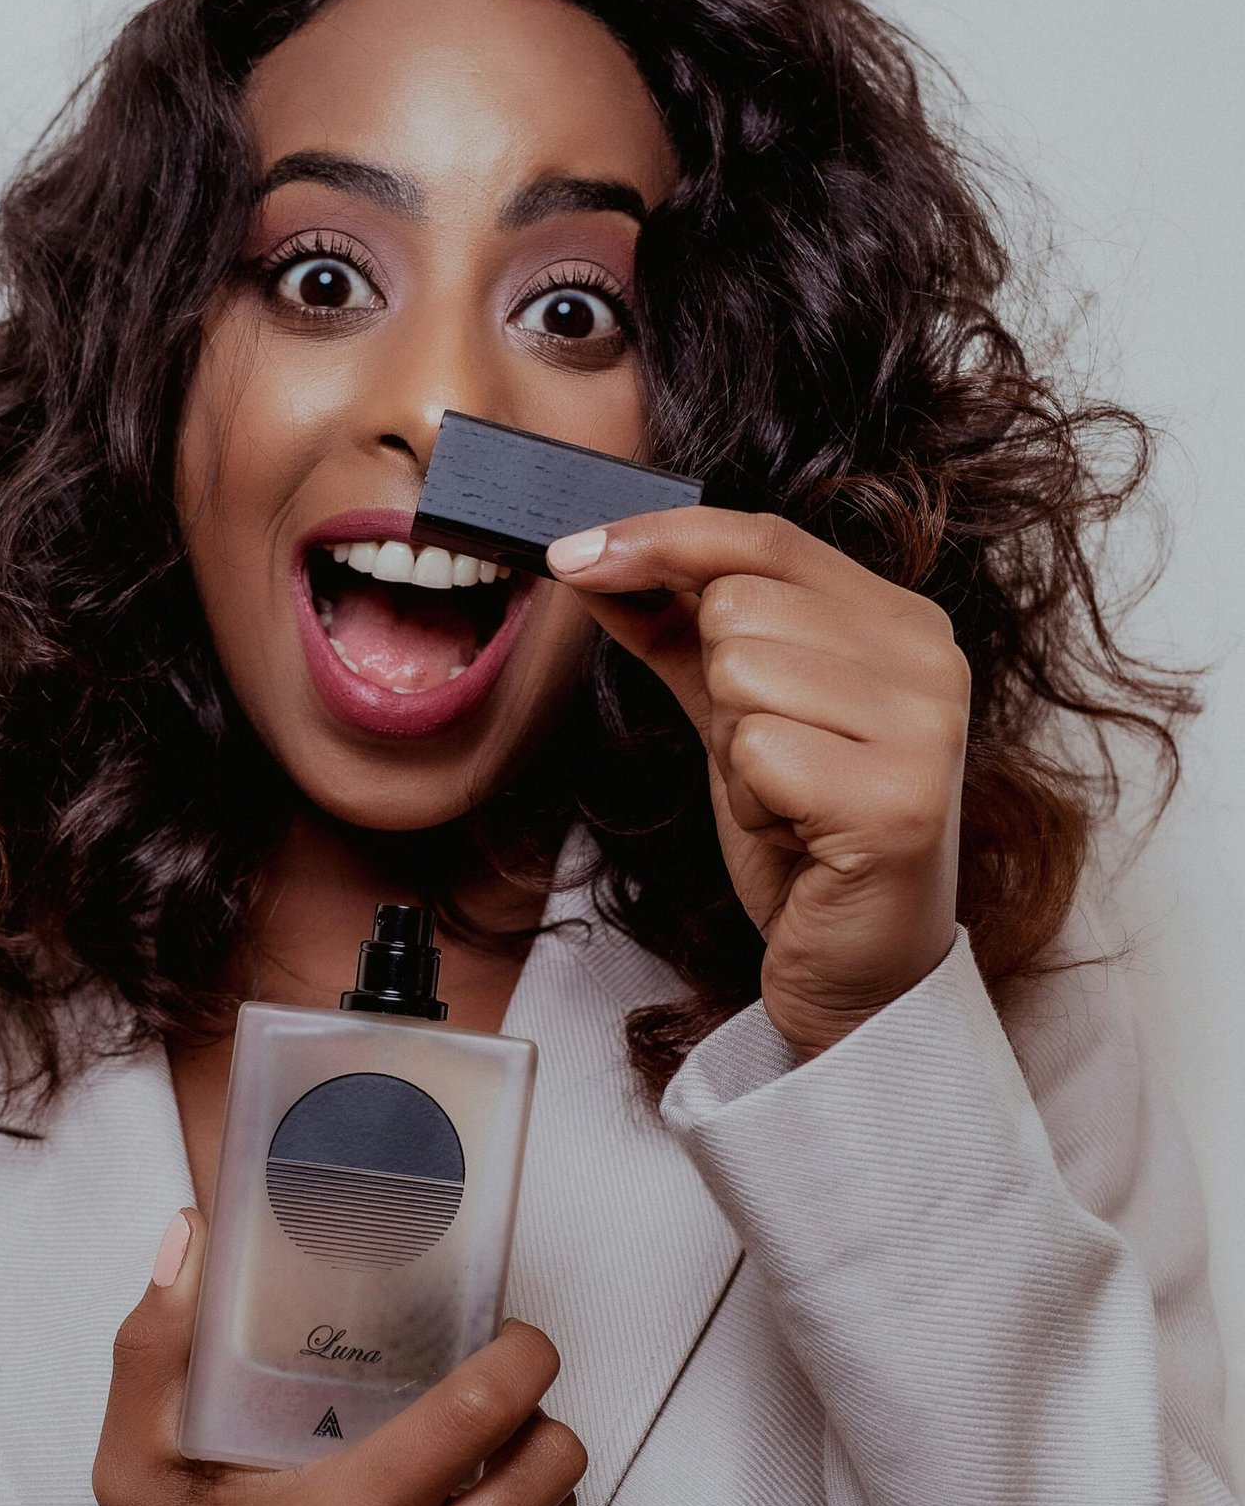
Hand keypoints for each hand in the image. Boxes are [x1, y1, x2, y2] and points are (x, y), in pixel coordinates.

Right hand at [47, 1209, 583, 1505]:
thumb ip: (154, 1344)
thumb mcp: (136, 1469)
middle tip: (495, 1401)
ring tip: (480, 1466)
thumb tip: (188, 1235)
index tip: (511, 1337)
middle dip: (537, 1415)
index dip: (522, 1354)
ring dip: (532, 1484)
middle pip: (549, 1464)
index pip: (485, 1409)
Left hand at [547, 508, 967, 1057]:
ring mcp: (924, 727)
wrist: (858, 967)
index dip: (660, 538)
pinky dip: (750, 800)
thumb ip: (676, 632)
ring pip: (742, 672)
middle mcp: (931, 658)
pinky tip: (796, 833)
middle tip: (769, 764)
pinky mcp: (898, 799)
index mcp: (900, 623)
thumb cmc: (804, 840)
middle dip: (718, 693)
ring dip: (734, 752)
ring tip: (788, 800)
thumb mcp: (734, 717)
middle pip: (738, 605)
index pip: (764, 538)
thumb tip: (590, 562)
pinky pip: (756, 751)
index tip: (574, 553)